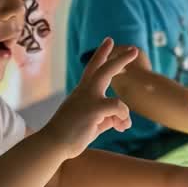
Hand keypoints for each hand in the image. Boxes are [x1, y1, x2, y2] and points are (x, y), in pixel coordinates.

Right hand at [43, 39, 137, 158]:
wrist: (53, 144)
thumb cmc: (70, 136)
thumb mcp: (91, 123)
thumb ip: (105, 118)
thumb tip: (121, 121)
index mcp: (82, 92)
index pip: (92, 69)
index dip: (101, 55)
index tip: (109, 42)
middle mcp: (84, 91)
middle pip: (103, 67)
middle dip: (119, 58)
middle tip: (134, 50)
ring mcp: (88, 97)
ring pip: (110, 79)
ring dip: (124, 106)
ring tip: (123, 124)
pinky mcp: (94, 107)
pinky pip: (119, 106)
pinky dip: (123, 117)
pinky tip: (121, 128)